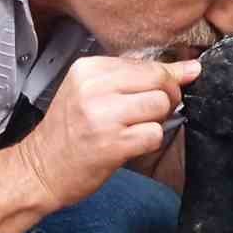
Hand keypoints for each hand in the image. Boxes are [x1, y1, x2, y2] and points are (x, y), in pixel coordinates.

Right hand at [16, 54, 200, 207]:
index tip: (160, 93)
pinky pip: (154, 135)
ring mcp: (103, 115)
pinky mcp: (112, 143)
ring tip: (133, 129)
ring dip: (156, 122)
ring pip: (160, 106)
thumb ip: (137, 78)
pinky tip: (128, 145)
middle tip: (147, 115)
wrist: (41, 168)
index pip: (148, 64)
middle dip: (166, 99)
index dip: (163, 81)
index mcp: (88, 69)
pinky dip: (148, 142)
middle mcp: (94, 88)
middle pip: (159, 81)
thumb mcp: (92, 93)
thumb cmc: (69, 132)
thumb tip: (191, 69)